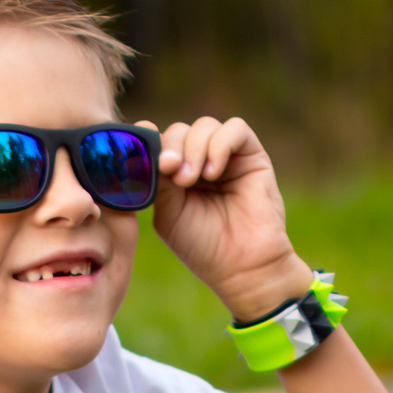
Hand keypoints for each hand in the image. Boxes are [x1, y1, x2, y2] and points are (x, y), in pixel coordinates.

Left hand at [142, 116, 314, 322]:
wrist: (242, 266)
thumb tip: (144, 148)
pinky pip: (236, 129)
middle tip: (169, 170)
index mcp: (176, 174)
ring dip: (193, 148)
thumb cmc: (203, 246)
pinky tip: (212, 172)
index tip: (139, 152)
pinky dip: (219, 145)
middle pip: (180, 130)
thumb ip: (158, 181)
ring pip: (205, 126)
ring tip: (191, 179)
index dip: (148, 140)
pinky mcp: (253, 156)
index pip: (159, 142)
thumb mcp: (168, 213)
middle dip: (171, 147)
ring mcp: (227, 157)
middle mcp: (201, 161)